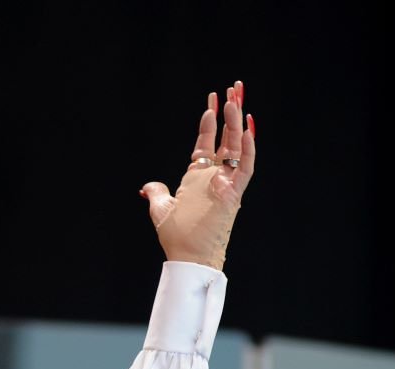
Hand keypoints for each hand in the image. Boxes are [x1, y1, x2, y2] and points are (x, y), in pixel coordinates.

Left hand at [140, 81, 255, 271]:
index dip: (210, 121)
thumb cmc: (176, 237)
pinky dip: (248, 147)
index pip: (208, 142)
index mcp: (198, 177)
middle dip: (230, 112)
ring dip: (237, 122)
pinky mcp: (234, 192)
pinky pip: (245, 166)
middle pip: (227, 137)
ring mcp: (226, 182)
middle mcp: (215, 176)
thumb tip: (147, 186)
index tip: (212, 101)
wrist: (187, 256)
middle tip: (235, 86)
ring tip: (236, 97)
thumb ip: (157, 193)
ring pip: (237, 146)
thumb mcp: (161, 209)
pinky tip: (248, 126)